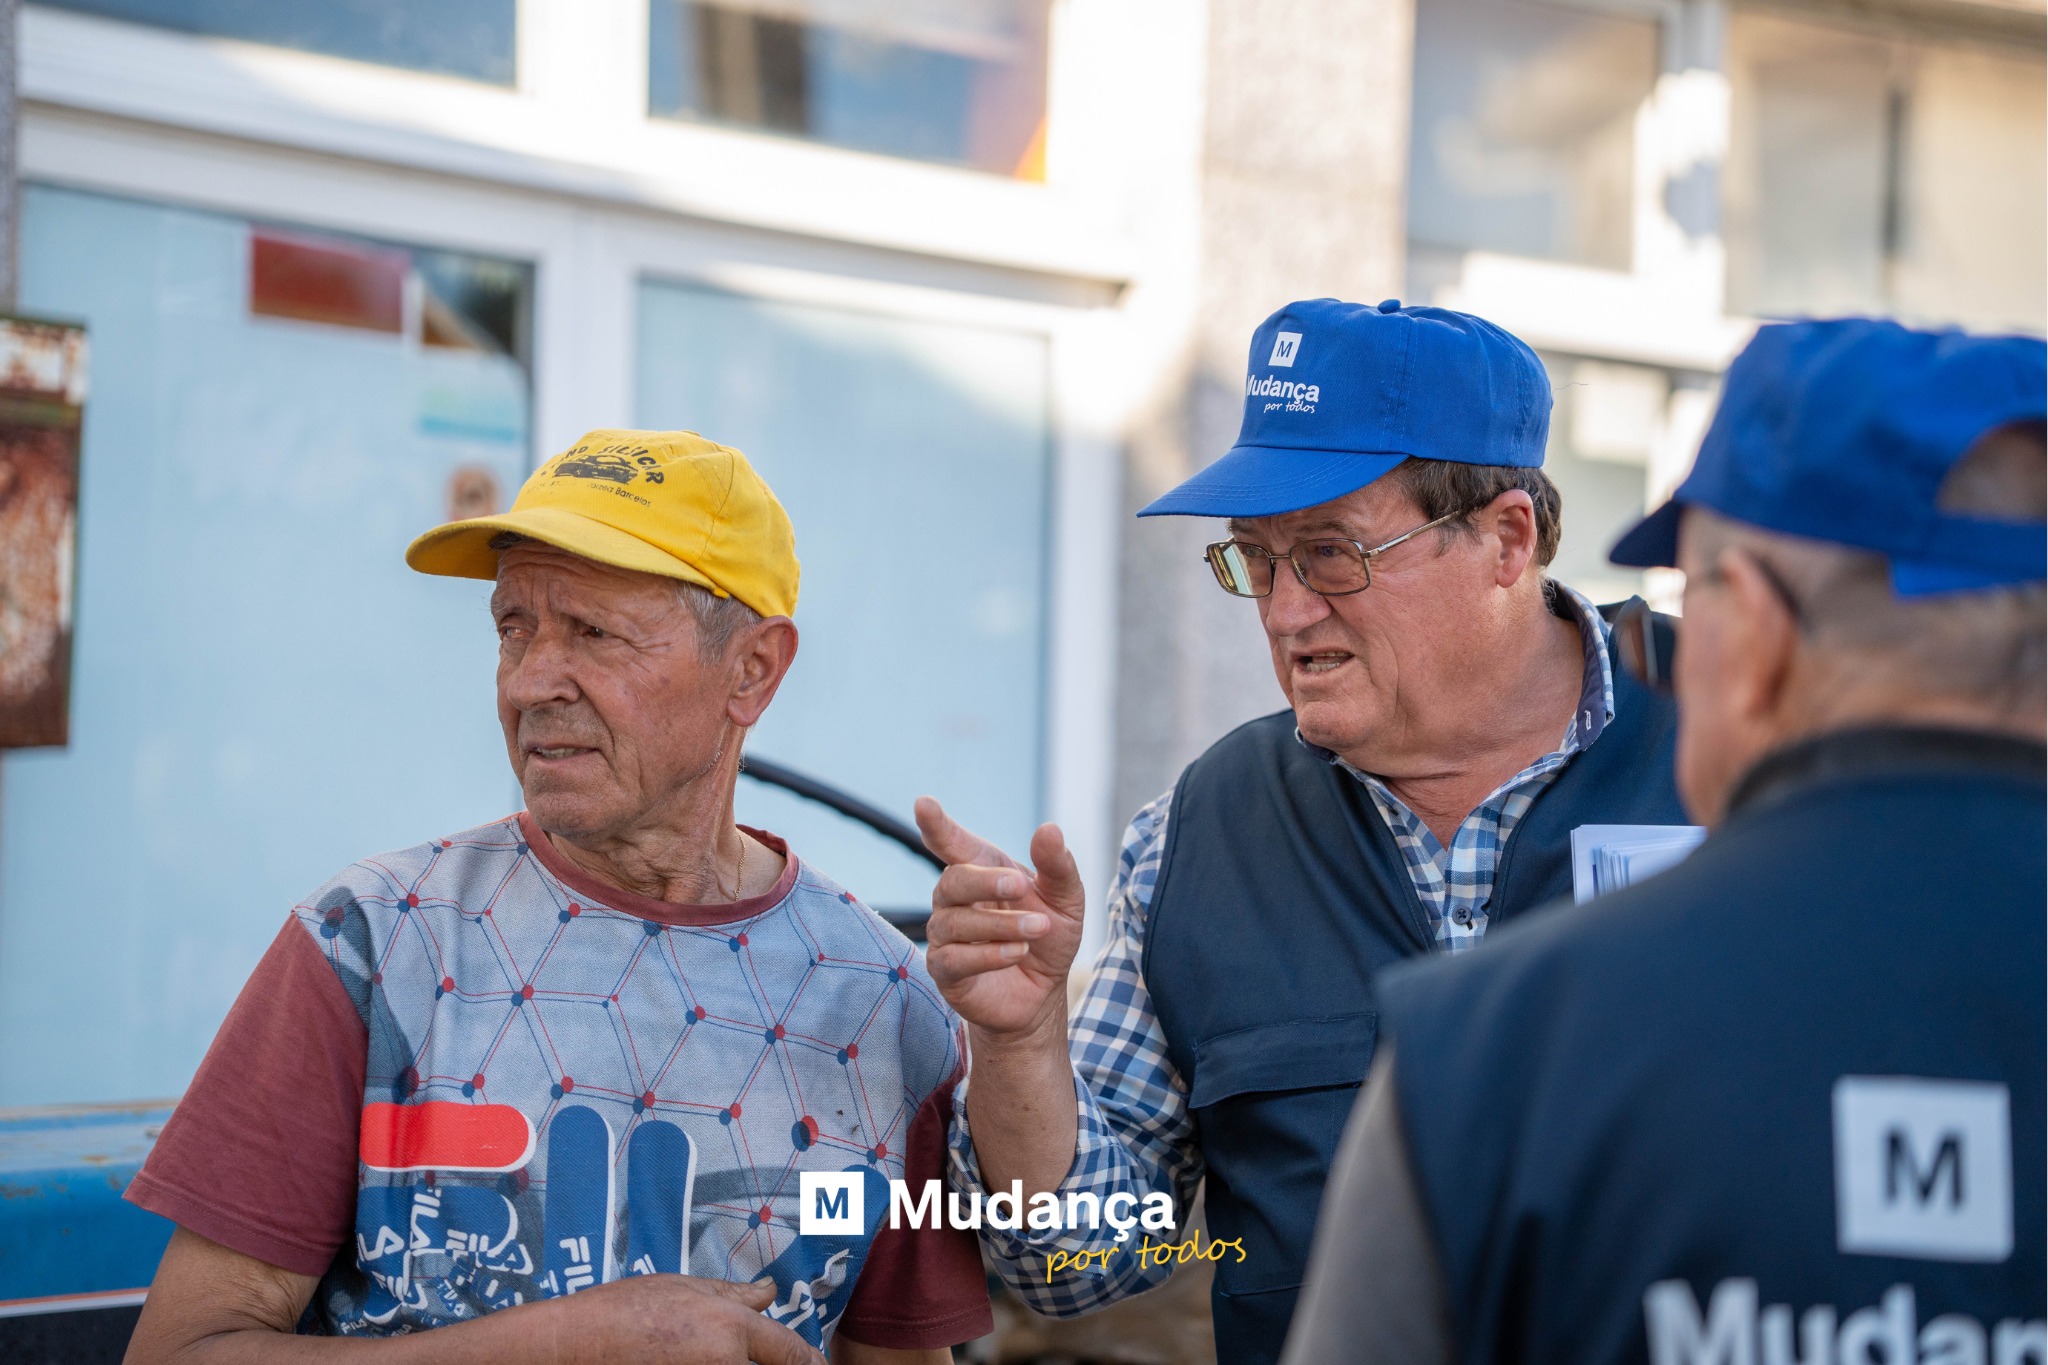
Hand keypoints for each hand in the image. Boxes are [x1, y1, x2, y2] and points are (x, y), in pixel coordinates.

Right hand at [552, 1274, 824, 1364]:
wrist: (575, 1345)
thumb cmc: (624, 1311)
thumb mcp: (684, 1288)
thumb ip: (733, 1295)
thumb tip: (768, 1291)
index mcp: (731, 1328)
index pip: (791, 1353)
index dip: (811, 1362)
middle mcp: (726, 1364)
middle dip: (770, 1363)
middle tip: (764, 1357)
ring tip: (715, 1353)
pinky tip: (698, 1362)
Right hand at [915, 797, 1085, 1040]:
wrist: (1043, 992)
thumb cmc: (1048, 937)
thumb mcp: (1066, 900)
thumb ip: (1057, 866)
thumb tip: (1048, 829)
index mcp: (981, 870)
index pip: (951, 843)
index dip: (936, 824)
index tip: (924, 804)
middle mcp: (955, 899)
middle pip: (952, 880)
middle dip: (986, 882)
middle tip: (1022, 886)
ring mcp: (945, 935)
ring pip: (955, 922)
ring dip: (1001, 924)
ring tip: (1038, 930)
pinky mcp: (945, 971)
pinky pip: (954, 958)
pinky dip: (988, 954)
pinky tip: (1017, 952)